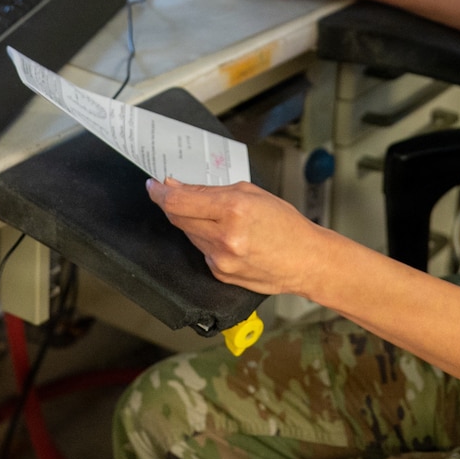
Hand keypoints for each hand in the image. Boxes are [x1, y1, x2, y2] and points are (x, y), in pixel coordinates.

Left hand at [147, 178, 330, 295]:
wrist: (306, 260)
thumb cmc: (285, 224)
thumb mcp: (252, 194)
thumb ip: (211, 191)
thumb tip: (178, 188)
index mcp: (233, 210)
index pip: (179, 202)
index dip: (160, 192)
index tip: (153, 186)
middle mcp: (224, 238)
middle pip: (178, 218)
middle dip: (172, 203)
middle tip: (170, 192)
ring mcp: (220, 259)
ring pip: (189, 233)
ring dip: (192, 221)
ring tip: (214, 215)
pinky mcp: (219, 273)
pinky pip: (202, 250)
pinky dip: (206, 238)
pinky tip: (225, 236)